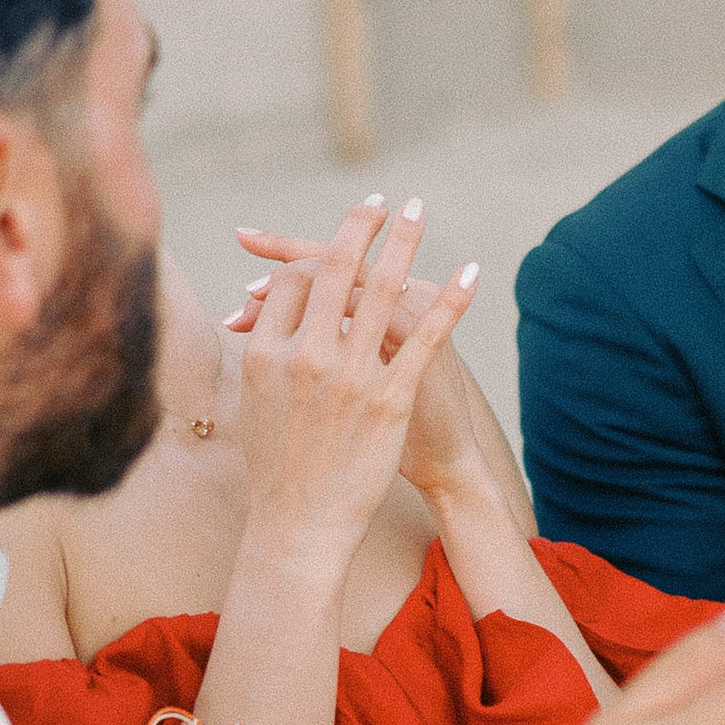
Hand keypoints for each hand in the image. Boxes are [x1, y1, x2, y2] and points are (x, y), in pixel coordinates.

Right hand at [226, 200, 477, 581]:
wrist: (300, 524)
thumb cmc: (275, 466)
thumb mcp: (255, 402)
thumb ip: (262, 353)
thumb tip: (261, 314)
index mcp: (264, 353)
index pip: (293, 280)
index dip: (313, 255)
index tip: (334, 240)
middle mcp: (304, 358)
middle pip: (334, 269)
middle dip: (359, 226)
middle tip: (379, 199)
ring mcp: (349, 378)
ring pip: (380, 291)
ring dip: (402, 243)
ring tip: (417, 211)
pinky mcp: (390, 401)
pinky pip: (426, 338)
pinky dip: (451, 301)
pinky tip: (469, 273)